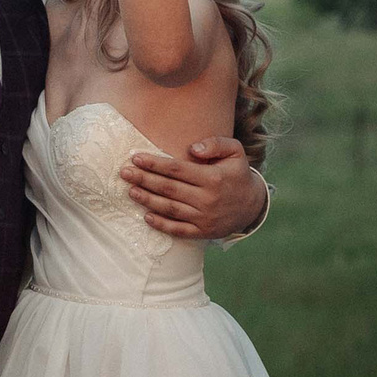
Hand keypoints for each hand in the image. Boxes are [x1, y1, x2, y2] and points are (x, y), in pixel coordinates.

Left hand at [121, 138, 266, 240]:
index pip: (177, 169)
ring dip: (147, 200)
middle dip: (144, 180)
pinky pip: (178, 230)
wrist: (253, 206)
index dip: (154, 163)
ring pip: (170, 209)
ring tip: (130, 191)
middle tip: (124, 173)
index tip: (136, 157)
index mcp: (213, 178)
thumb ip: (215, 144)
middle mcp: (207, 199)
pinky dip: (161, 225)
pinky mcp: (203, 232)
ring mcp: (204, 218)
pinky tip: (146, 216)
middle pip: (168, 189)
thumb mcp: (235, 152)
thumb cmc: (237, 174)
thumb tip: (192, 149)